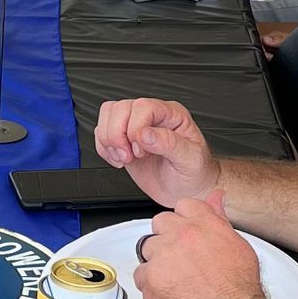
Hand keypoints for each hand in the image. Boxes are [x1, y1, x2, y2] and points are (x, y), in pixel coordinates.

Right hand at [94, 96, 220, 208]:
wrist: (190, 191)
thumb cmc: (195, 173)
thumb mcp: (190, 159)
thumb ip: (169, 143)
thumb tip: (145, 134)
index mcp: (172, 115)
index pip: (143, 107)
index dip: (136, 128)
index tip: (141, 150)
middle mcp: (152, 117)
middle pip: (120, 108)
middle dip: (118, 135)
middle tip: (130, 156)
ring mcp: (136, 127)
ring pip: (108, 115)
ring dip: (109, 140)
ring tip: (125, 158)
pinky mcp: (124, 140)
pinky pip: (102, 132)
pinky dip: (104, 148)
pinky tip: (119, 160)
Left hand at [134, 195, 265, 298]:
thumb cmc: (239, 291)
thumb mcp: (238, 247)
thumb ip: (219, 219)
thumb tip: (215, 197)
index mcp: (204, 224)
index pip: (182, 206)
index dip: (184, 221)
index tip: (186, 234)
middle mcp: (181, 236)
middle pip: (160, 225)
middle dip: (168, 240)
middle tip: (182, 260)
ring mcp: (163, 257)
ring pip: (148, 250)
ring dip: (158, 262)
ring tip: (178, 280)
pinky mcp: (150, 280)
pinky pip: (141, 275)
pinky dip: (151, 285)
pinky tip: (170, 293)